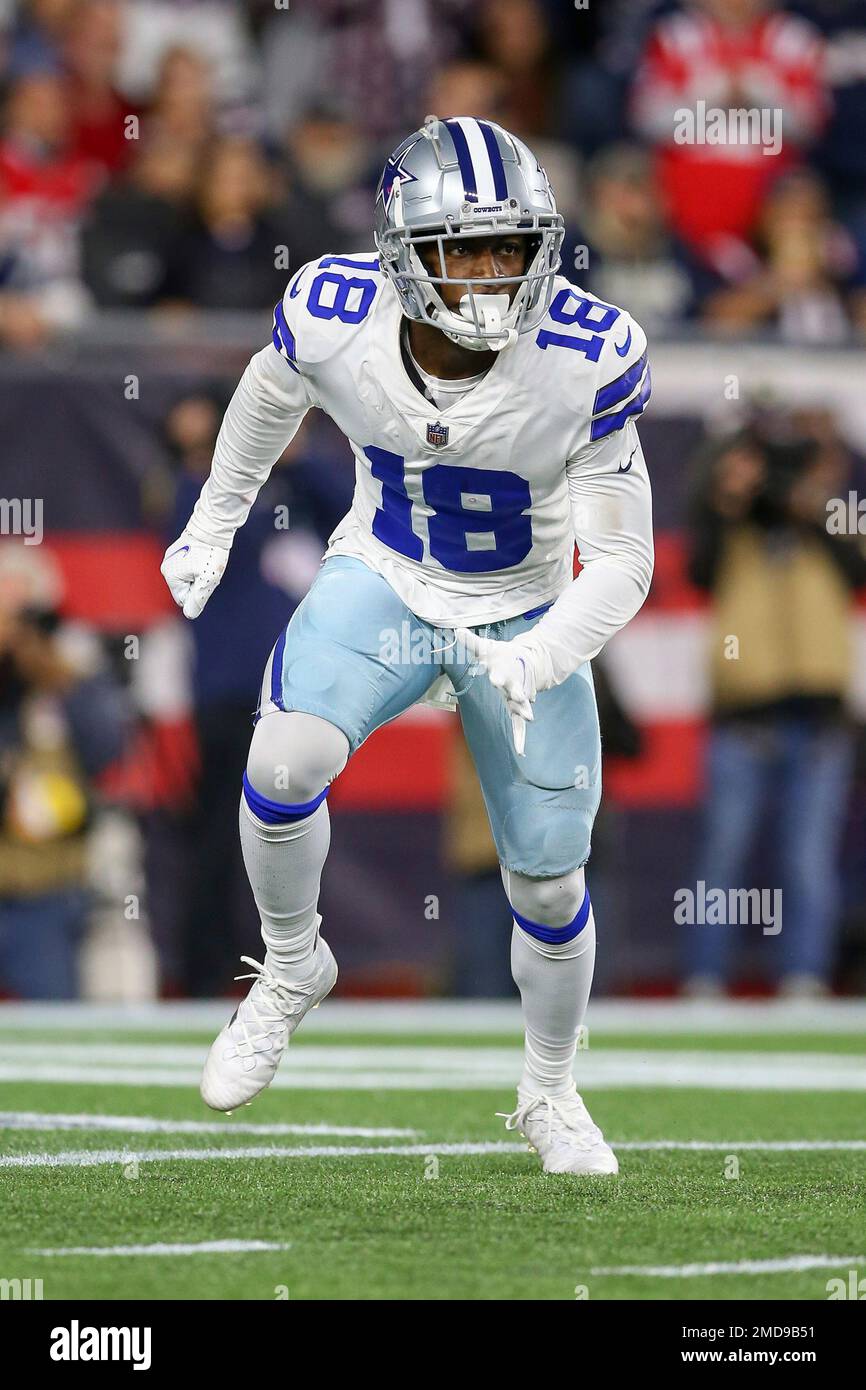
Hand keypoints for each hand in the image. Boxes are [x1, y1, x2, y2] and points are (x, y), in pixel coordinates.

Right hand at [160, 530, 229, 618]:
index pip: (183, 599)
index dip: (198, 593)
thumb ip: (197, 599)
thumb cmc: (210, 554)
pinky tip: (204, 555)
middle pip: (185, 589)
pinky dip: (197, 565)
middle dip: (198, 584)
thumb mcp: (207, 580)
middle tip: (207, 569)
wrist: (212, 527)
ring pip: (187, 578)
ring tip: (206, 561)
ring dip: (199, 575)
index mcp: (170, 575)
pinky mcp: (177, 551)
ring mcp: (170, 558)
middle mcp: (166, 567)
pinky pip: (188, 567)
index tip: (206, 577)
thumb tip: (190, 614)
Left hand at [456, 627, 537, 756]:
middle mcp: (512, 686)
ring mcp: (517, 698)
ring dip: (525, 712)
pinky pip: (518, 724)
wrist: (524, 660)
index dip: (498, 677)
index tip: (496, 680)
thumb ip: (471, 642)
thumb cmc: (500, 655)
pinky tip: (520, 751)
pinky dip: (519, 736)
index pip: (499, 675)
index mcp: (502, 672)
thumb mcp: (486, 647)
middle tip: (521, 698)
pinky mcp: (519, 707)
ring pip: (521, 707)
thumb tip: (455, 630)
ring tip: (530, 719)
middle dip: (518, 695)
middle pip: (515, 690)